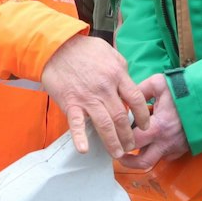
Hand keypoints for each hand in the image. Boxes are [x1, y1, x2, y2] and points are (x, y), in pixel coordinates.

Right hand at [40, 35, 150, 156]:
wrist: (56, 47)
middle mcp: (105, 88)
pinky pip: (76, 123)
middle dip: (128, 135)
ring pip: (105, 124)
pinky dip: (80, 137)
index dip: (142, 115)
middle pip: (122, 117)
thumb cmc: (83, 49)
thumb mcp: (110, 52)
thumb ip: (122, 69)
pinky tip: (84, 150)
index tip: (145, 126)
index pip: (136, 99)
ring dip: (112, 142)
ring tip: (117, 153)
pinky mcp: (71, 103)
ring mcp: (87, 97)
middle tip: (131, 146)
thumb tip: (129, 84)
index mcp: (117, 74)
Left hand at [120, 73, 189, 168]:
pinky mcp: (184, 149)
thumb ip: (139, 91)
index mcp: (158, 127)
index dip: (120, 142)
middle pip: (142, 163)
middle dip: (127, 161)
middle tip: (119, 154)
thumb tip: (124, 98)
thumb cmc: (185, 90)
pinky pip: (166, 156)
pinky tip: (153, 141)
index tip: (113, 139)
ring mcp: (176, 147)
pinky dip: (157, 151)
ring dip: (143, 156)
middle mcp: (167, 142)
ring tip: (134, 148)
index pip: (132, 143)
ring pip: (155, 161)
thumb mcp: (159, 84)